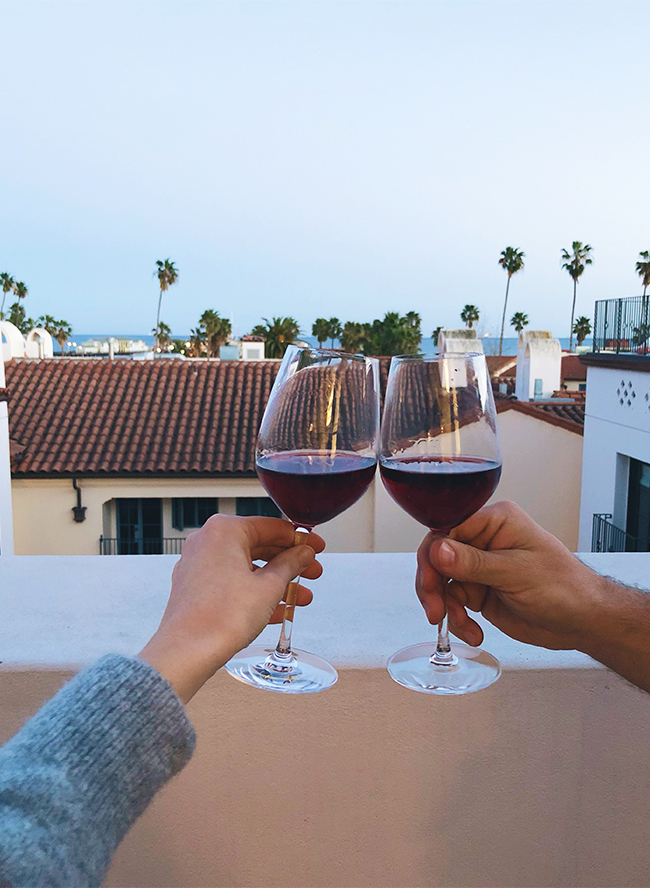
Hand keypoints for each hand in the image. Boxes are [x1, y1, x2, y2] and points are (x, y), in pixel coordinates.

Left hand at [140, 515, 323, 701]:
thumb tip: (303, 554)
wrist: (188, 651)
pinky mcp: (195, 587)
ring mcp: (198, 565)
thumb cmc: (221, 617)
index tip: (315, 548)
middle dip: (289, 563)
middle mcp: (207, 542)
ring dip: (276, 582)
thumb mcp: (269, 586)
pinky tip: (278, 610)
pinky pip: (232, 583)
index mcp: (224, 530)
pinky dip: (255, 592)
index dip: (299, 539)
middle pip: (259, 546)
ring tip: (300, 598)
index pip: (271, 527)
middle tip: (311, 572)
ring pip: (247, 567)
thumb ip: (291, 564)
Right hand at [416, 501, 609, 651]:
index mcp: (495, 522)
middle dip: (433, 586)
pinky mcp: (479, 590)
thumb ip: (474, 562)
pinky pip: (453, 602)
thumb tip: (438, 550)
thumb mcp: (516, 573)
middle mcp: (483, 540)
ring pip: (442, 582)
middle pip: (438, 556)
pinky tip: (474, 633)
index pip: (447, 528)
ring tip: (463, 627)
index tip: (430, 581)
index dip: (433, 555)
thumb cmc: (564, 587)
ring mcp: (480, 566)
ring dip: (446, 608)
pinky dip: (458, 621)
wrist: (582, 620)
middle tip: (436, 611)